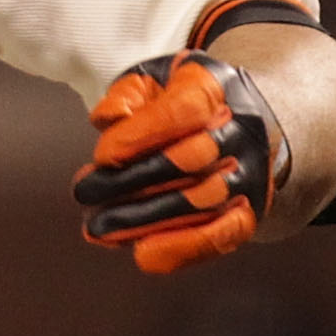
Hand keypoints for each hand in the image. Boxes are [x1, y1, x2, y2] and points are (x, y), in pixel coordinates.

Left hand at [73, 49, 286, 273]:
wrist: (237, 119)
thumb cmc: (181, 99)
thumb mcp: (150, 81)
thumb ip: (125, 95)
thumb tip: (109, 119)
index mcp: (213, 87)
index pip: (183, 111)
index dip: (140, 136)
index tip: (103, 157)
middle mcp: (240, 130)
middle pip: (190, 160)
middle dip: (131, 182)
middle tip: (85, 193)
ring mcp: (249, 172)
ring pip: (202, 201)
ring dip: (146, 220)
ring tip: (99, 229)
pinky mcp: (250, 208)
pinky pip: (224, 234)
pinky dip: (184, 248)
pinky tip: (144, 255)